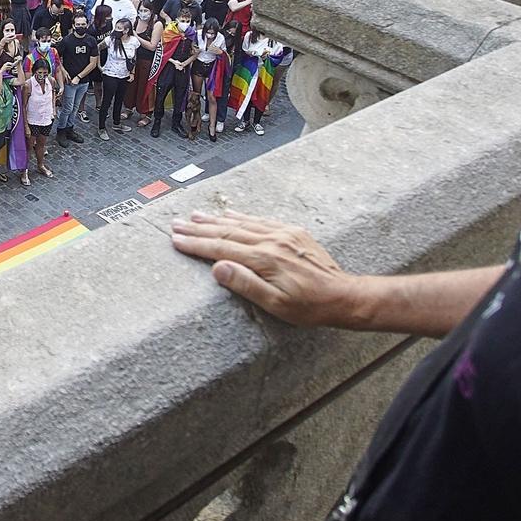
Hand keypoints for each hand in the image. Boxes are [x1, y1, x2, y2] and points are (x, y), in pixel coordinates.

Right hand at [169, 211, 366, 329]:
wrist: (343, 295)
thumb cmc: (309, 306)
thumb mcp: (275, 304)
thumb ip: (246, 284)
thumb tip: (218, 268)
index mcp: (265, 259)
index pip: (222, 249)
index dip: (197, 245)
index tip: (177, 240)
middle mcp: (273, 241)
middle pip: (228, 232)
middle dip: (200, 228)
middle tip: (177, 224)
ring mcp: (283, 234)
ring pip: (242, 223)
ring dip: (216, 219)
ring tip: (196, 215)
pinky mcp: (293, 233)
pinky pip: (261, 220)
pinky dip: (242, 217)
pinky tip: (231, 214)